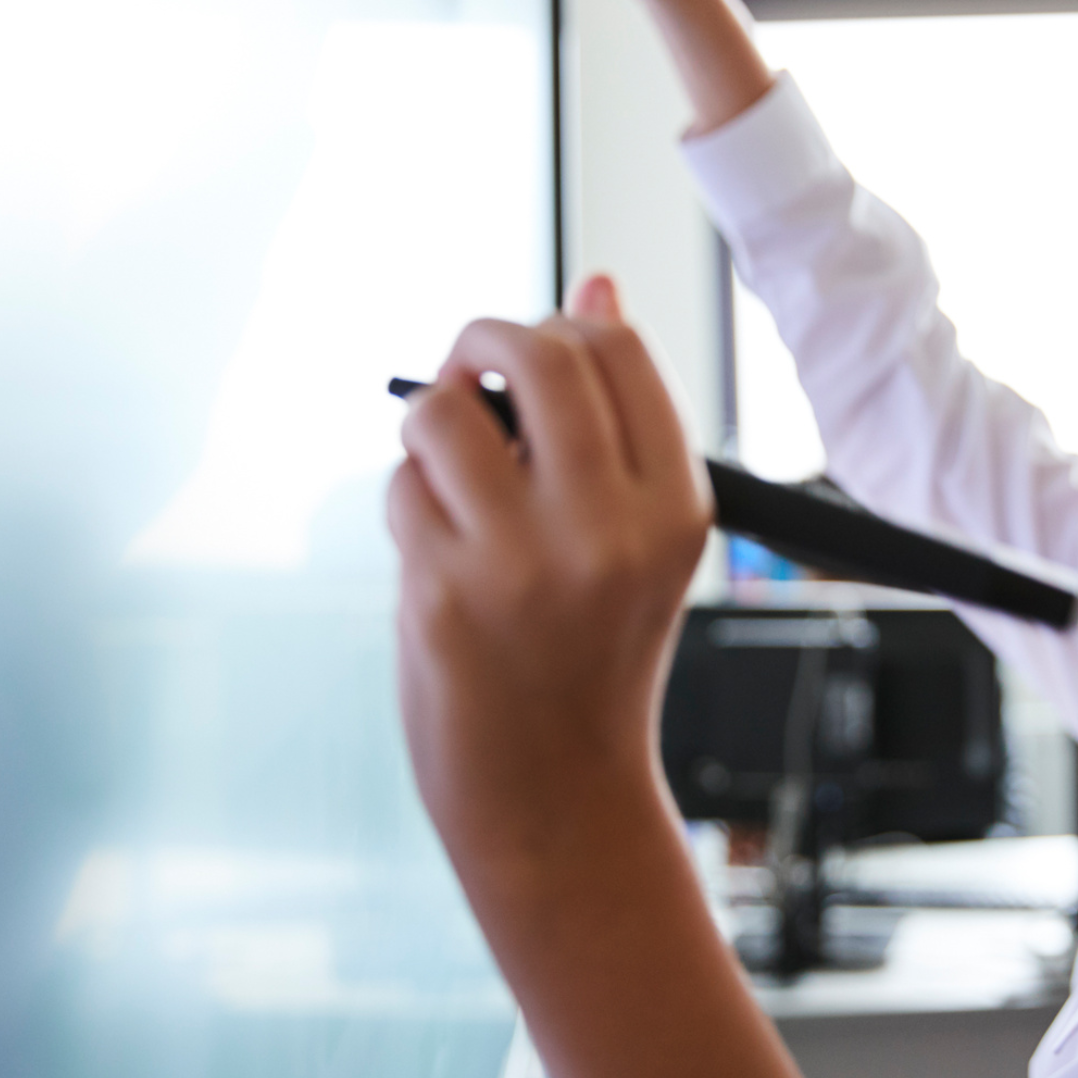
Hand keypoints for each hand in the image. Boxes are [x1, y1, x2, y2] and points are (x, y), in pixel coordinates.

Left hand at [387, 277, 711, 891]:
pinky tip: (436, 555)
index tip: (531, 360)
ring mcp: (525, 561)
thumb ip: (614, 420)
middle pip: (540, 355)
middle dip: (485, 340)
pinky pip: (403, 487)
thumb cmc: (588, 655)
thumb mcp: (634, 536)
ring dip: (432, 425)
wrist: (556, 796)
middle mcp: (610, 528)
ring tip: (448, 478)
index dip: (559, 327)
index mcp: (675, 507)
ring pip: (448, 413)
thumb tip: (597, 281)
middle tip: (469, 372)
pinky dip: (407, 504)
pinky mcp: (445, 591)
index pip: (617, 349)